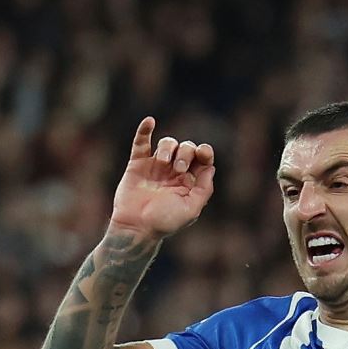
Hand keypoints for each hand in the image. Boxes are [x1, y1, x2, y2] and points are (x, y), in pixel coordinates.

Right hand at [108, 117, 215, 240]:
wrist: (136, 227)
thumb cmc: (165, 222)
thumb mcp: (191, 209)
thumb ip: (203, 190)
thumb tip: (210, 168)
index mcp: (190, 181)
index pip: (202, 159)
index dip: (205, 152)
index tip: (203, 153)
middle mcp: (174, 171)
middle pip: (187, 148)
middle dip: (185, 154)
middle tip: (177, 170)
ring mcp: (156, 166)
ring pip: (168, 143)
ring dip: (169, 148)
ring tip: (164, 162)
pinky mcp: (137, 164)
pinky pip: (141, 143)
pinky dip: (144, 130)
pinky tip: (149, 121)